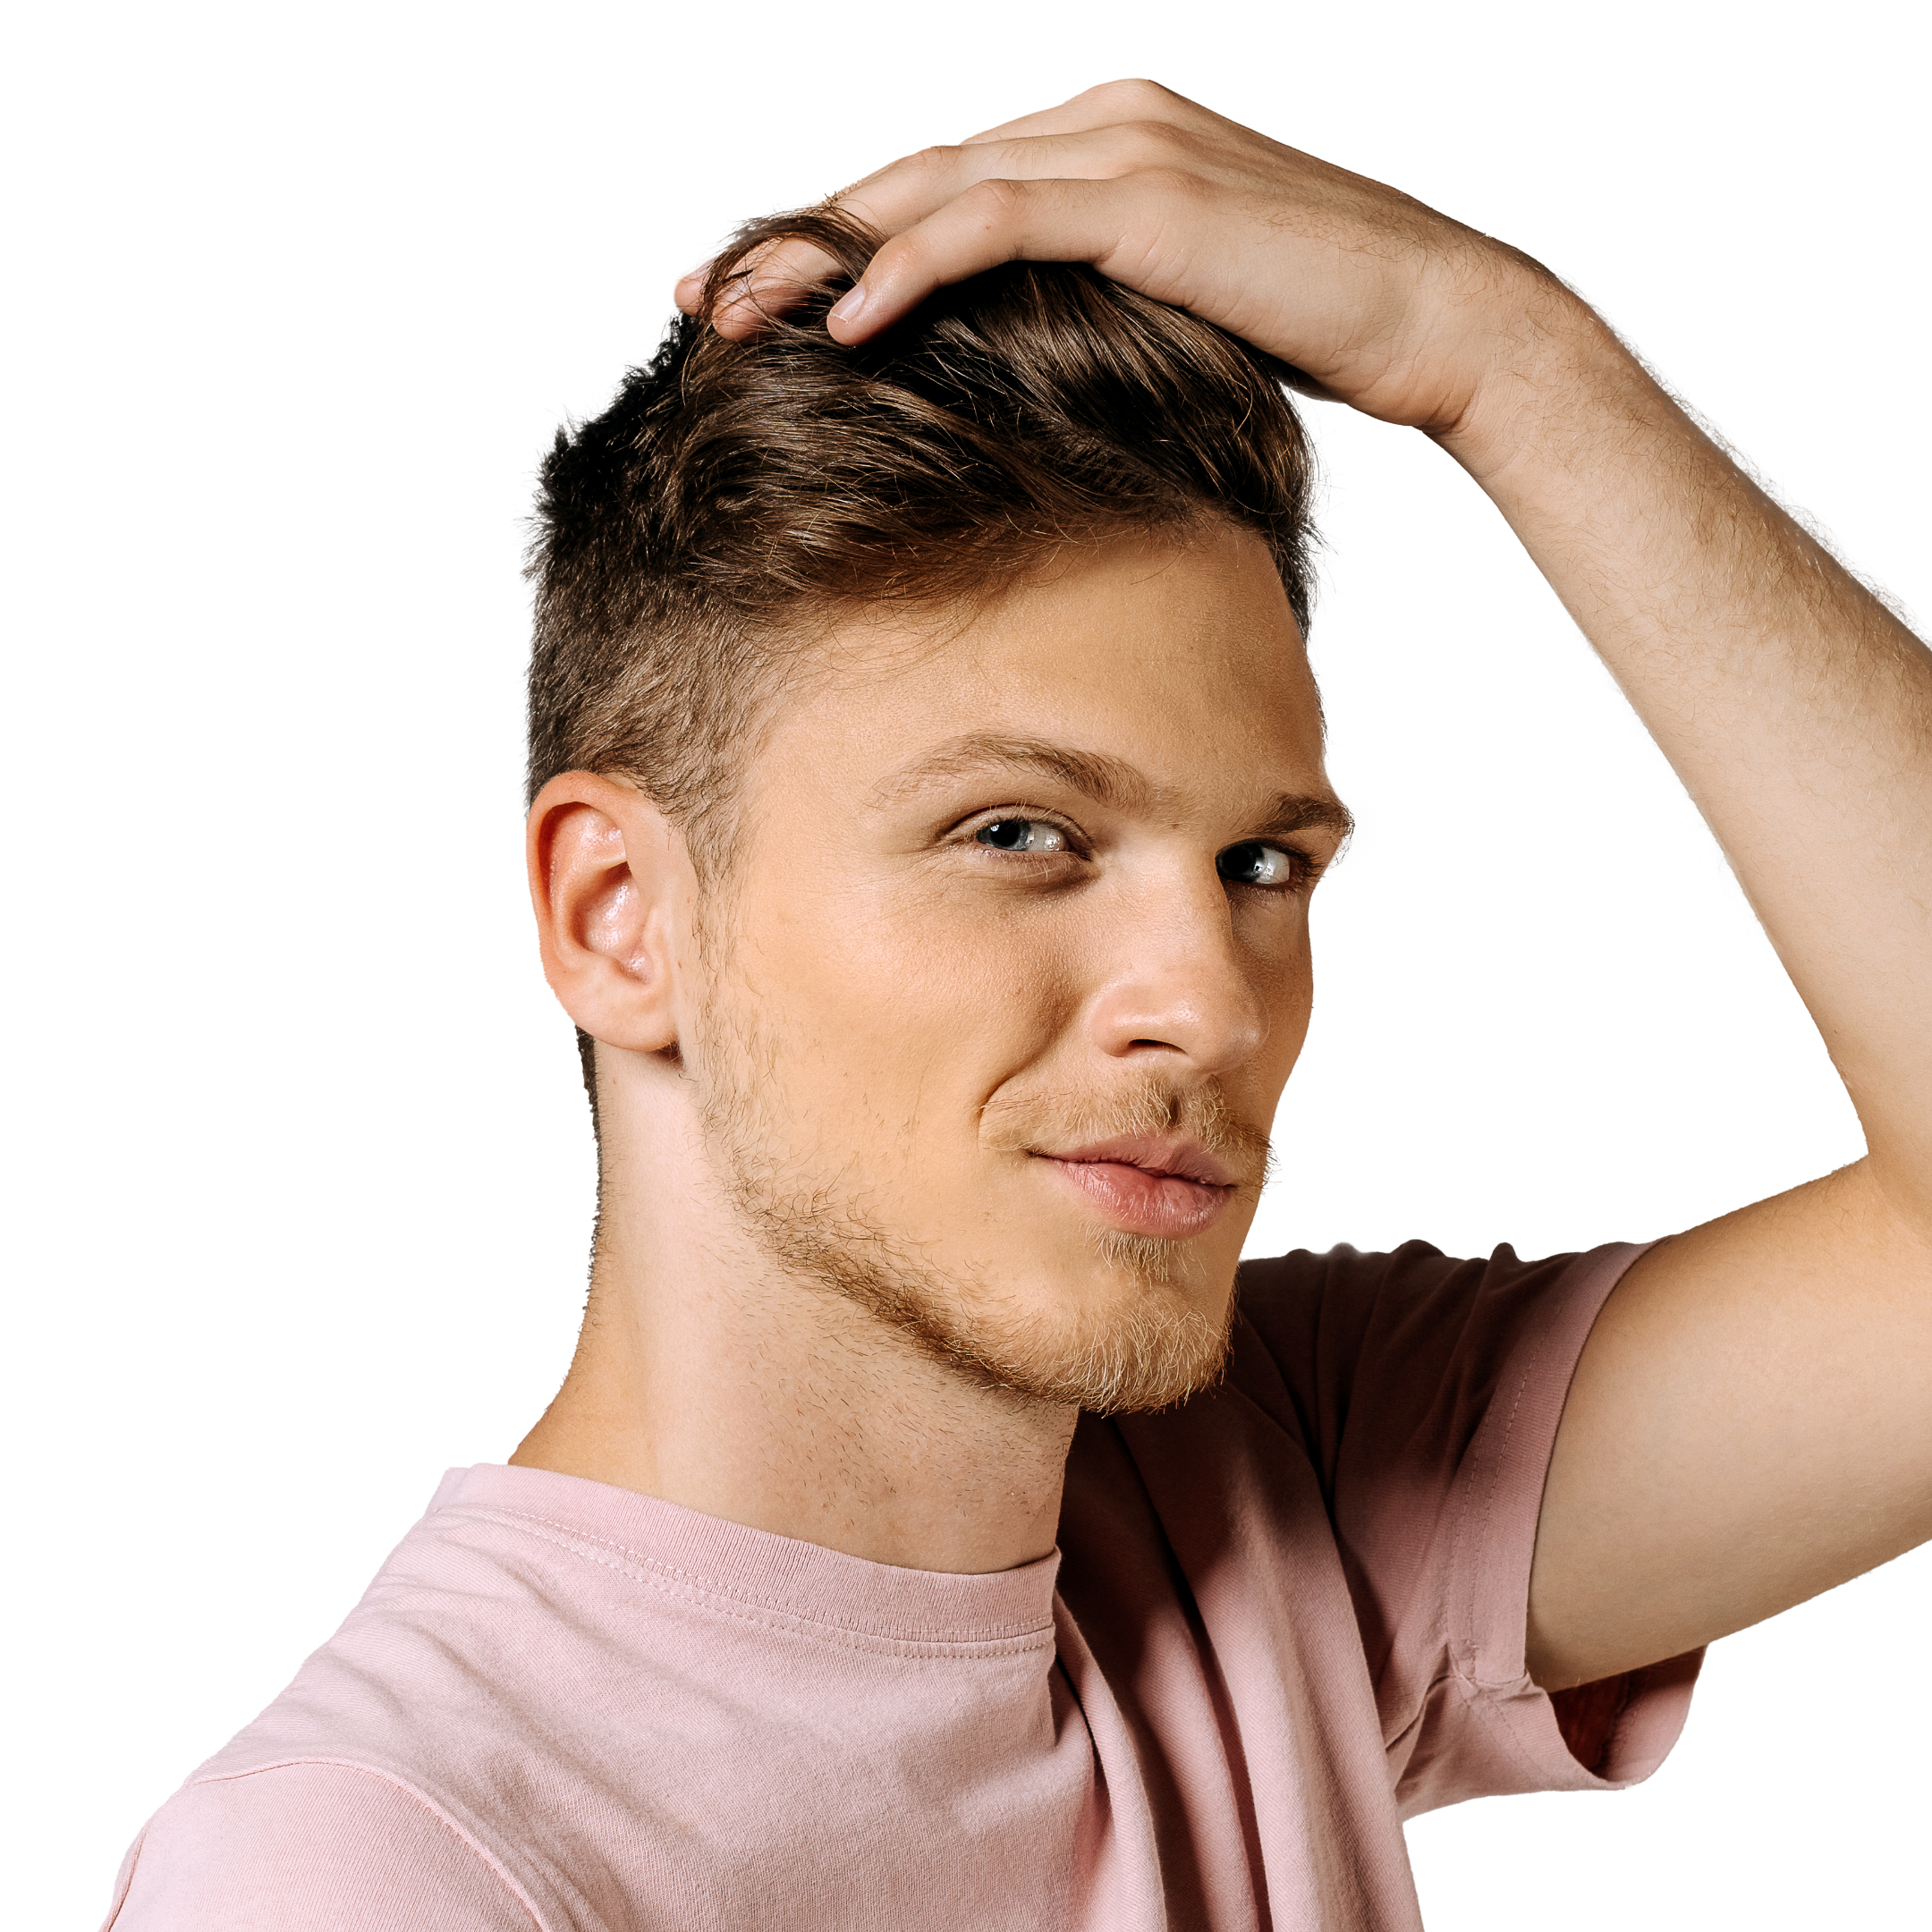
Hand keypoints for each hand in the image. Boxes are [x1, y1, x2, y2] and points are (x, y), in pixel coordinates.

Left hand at [670, 78, 1560, 441]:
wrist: (1437, 319)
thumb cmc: (1313, 340)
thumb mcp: (1171, 324)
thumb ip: (1088, 315)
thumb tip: (1014, 379)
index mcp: (1100, 148)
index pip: (938, 192)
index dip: (839, 242)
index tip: (759, 303)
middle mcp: (1098, 123)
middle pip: (909, 177)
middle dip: (797, 240)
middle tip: (704, 303)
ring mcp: (1122, 145)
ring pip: (930, 189)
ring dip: (822, 251)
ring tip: (738, 318)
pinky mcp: (1145, 194)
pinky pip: (995, 219)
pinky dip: (912, 261)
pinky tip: (847, 319)